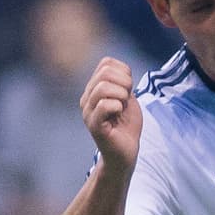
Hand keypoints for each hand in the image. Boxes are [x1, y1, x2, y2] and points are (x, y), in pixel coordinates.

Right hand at [80, 57, 142, 171]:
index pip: (106, 63)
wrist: (126, 151)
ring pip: (103, 87)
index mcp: (93, 89)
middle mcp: (86, 98)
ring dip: (122, 95)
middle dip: (125, 82)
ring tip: (122, 107)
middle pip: (105, 72)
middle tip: (127, 99)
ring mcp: (88, 112)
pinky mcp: (94, 125)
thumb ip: (122, 80)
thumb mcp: (127, 96)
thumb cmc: (126, 124)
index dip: (124, 72)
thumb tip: (118, 68)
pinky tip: (118, 115)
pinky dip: (118, 107)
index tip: (128, 89)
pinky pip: (104, 105)